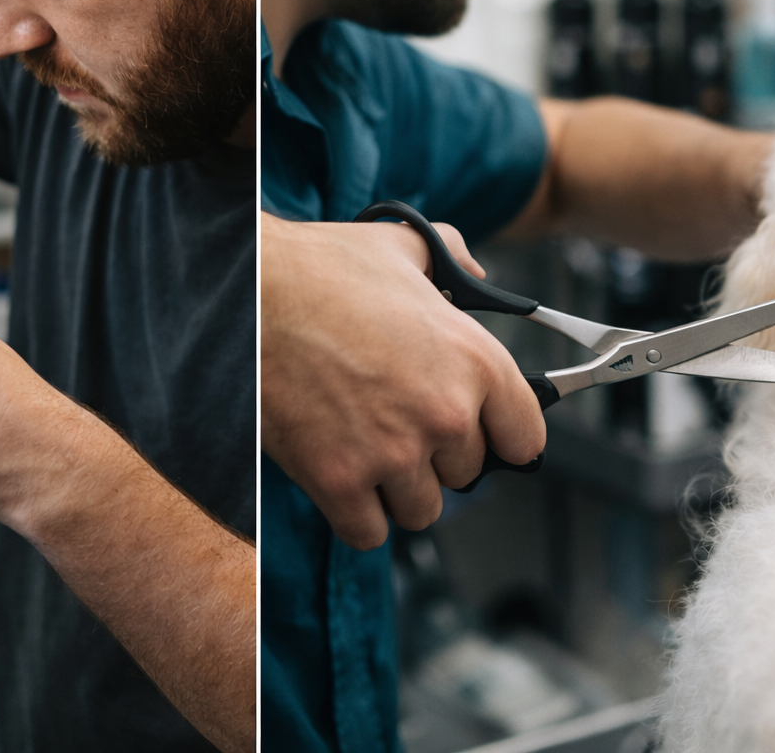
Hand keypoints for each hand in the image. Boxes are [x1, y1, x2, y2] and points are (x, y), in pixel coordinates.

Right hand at [260, 214, 544, 549]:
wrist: (248, 293)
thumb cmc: (320, 268)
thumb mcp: (404, 243)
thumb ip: (454, 259)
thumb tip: (474, 275)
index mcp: (473, 359)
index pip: (526, 437)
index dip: (502, 434)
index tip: (483, 432)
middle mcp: (444, 414)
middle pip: (466, 474)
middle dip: (435, 453)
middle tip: (397, 420)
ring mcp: (392, 454)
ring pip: (421, 509)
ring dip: (398, 489)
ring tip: (368, 448)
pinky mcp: (338, 481)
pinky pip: (369, 532)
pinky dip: (356, 514)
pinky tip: (342, 478)